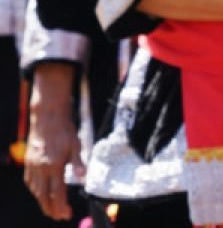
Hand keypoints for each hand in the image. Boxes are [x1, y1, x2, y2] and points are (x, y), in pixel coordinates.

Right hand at [24, 70, 81, 220]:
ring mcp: (33, 165)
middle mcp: (41, 168)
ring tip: (51, 208)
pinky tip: (41, 193)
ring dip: (43, 201)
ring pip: (35, 190)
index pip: (57, 192)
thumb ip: (79, 162)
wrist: (47, 117)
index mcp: (54, 165)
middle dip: (51, 209)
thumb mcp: (76, 144)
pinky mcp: (28, 162)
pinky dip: (36, 190)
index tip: (67, 214)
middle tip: (59, 216)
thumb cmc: (64, 130)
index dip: (61, 205)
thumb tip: (83, 177)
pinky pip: (30, 181)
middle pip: (43, 196)